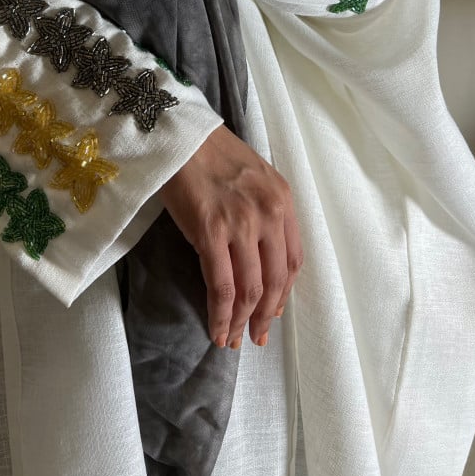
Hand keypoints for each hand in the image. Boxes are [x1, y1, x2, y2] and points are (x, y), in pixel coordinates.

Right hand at [160, 125, 302, 348]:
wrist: (180, 135)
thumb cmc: (211, 152)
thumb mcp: (254, 177)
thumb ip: (263, 212)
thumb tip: (257, 255)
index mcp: (283, 200)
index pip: (294, 260)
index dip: (283, 294)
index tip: (272, 313)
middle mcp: (269, 214)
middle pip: (276, 280)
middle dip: (266, 316)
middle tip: (256, 338)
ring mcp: (241, 225)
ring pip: (250, 289)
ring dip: (242, 322)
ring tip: (232, 340)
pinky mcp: (210, 233)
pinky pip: (222, 286)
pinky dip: (221, 314)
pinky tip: (217, 329)